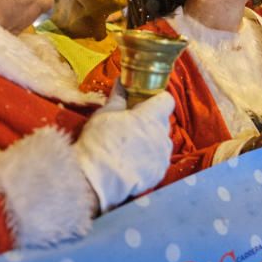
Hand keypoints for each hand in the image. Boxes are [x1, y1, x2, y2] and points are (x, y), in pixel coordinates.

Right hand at [74, 90, 174, 210]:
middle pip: (163, 121)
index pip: (167, 99)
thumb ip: (118, 97)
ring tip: (129, 147)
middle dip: (150, 121)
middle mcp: (162, 135)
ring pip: (161, 142)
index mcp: (151, 117)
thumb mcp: (104, 114)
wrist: (94, 179)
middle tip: (130, 125)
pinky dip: (149, 160)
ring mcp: (162, 156)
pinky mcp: (159, 174)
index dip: (156, 99)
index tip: (144, 102)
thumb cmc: (98, 143)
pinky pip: (158, 161)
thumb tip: (121, 81)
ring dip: (150, 141)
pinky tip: (131, 163)